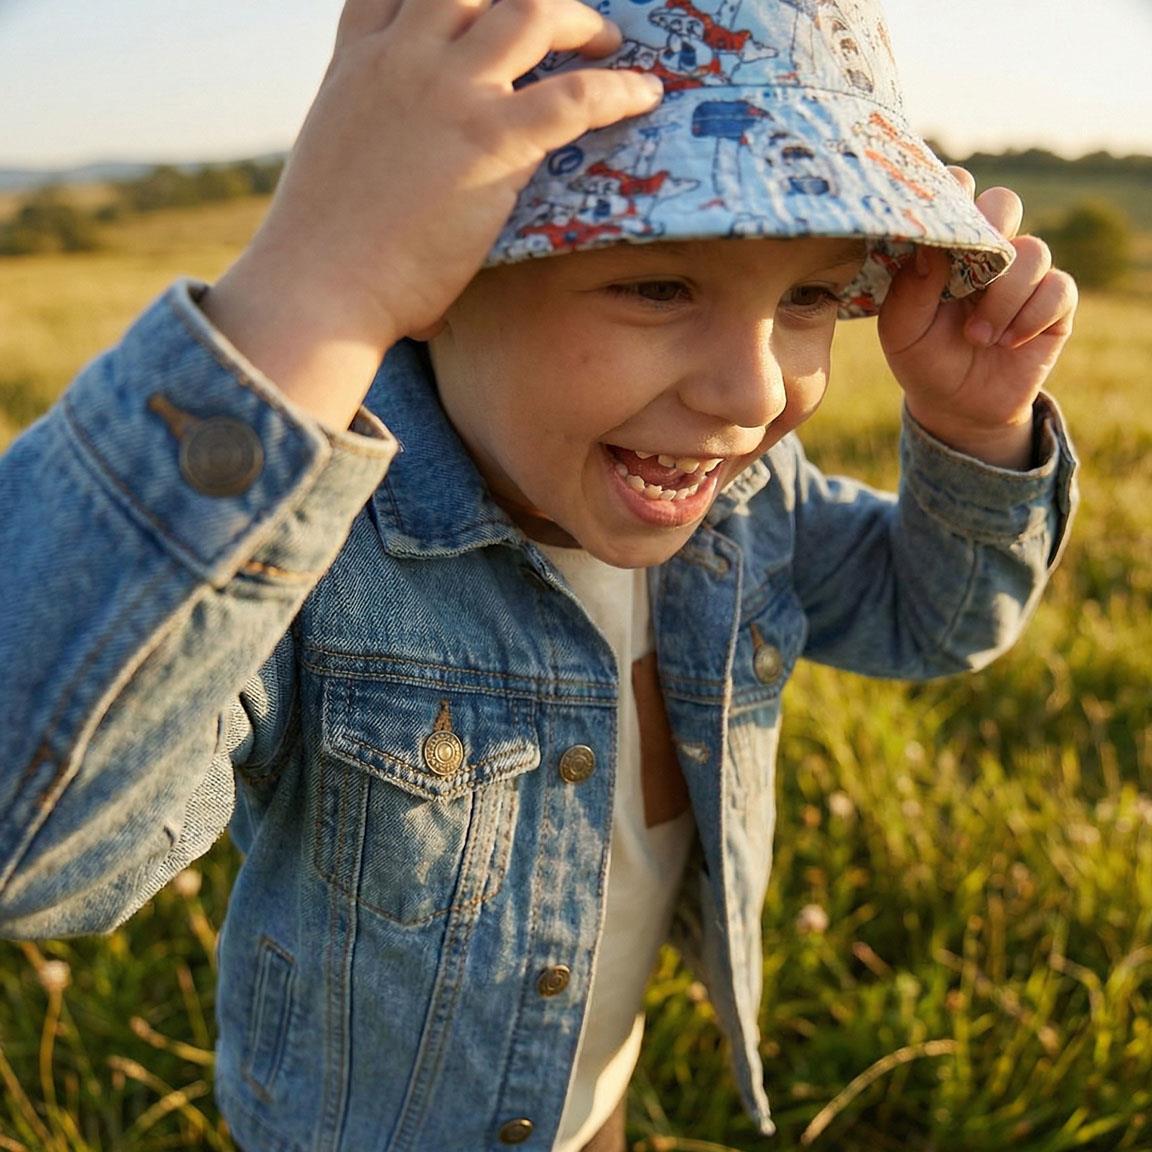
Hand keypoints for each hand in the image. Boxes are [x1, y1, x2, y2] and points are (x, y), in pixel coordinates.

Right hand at [204, 0, 662, 427]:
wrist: (319, 285)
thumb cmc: (323, 251)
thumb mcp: (336, 160)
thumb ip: (373, 131)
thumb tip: (396, 167)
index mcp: (359, 62)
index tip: (479, 6)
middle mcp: (403, 58)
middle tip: (560, 22)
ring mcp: (448, 92)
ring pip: (532, 12)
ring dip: (579, 20)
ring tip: (611, 41)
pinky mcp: (489, 141)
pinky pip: (574, 96)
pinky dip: (617, 91)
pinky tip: (645, 96)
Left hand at [877, 168, 1077, 468]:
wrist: (959, 406)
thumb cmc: (924, 359)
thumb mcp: (901, 332)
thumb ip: (908, 290)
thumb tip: (928, 248)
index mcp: (947, 247)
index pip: (956, 194)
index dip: (953, 188)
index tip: (942, 207)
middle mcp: (989, 251)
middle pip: (1004, 203)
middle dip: (993, 228)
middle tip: (973, 268)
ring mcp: (1024, 274)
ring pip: (1033, 251)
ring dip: (1003, 297)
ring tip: (977, 337)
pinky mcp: (1054, 301)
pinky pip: (1057, 288)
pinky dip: (1030, 316)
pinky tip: (1007, 342)